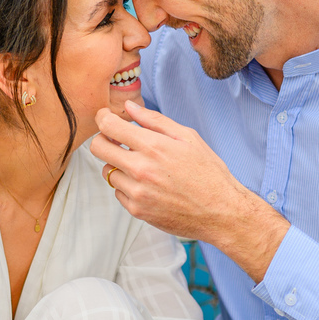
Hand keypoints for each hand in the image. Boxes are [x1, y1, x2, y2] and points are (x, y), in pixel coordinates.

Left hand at [91, 101, 288, 281]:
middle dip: (103, 140)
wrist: (220, 211)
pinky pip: (118, 192)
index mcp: (154, 147)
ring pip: (107, 172)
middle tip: (116, 140)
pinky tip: (147, 184)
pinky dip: (127, 185)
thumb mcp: (187, 138)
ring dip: (118, 165)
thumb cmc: (208, 172)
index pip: (109, 126)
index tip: (105, 117)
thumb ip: (155, 121)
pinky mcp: (137, 210)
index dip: (103, 118)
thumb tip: (130, 108)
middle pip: (99, 149)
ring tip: (141, 166)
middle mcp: (141, 169)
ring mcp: (137, 192)